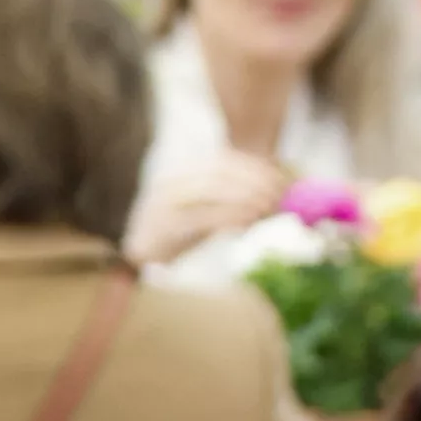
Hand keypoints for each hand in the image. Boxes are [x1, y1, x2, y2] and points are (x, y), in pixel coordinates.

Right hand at [128, 148, 293, 263]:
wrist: (139, 260)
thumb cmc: (178, 240)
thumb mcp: (207, 217)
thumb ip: (232, 205)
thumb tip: (273, 201)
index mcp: (184, 175)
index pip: (222, 161)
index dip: (253, 166)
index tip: (281, 176)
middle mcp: (173, 182)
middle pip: (218, 172)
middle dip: (253, 180)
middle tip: (280, 191)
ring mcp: (165, 202)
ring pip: (210, 189)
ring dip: (244, 196)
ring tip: (270, 205)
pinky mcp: (163, 225)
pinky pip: (200, 217)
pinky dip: (227, 216)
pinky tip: (248, 221)